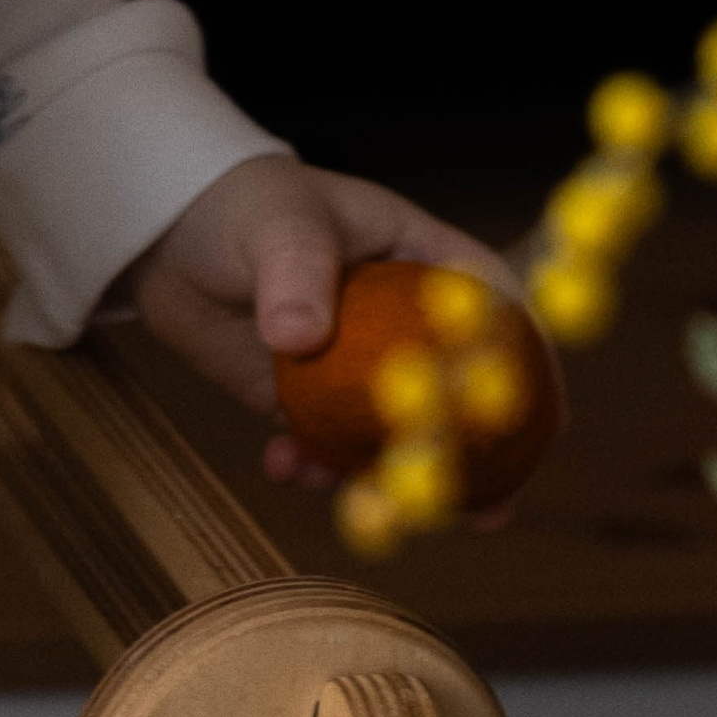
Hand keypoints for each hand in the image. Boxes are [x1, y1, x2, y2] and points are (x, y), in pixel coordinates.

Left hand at [126, 155, 526, 491]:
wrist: (168, 232)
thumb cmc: (242, 204)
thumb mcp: (278, 226)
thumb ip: (295, 275)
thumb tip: (301, 336)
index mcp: (418, 259)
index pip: (492, 310)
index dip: (528, 364)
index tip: (549, 421)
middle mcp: (395, 319)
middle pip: (454, 391)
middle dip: (473, 455)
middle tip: (484, 512)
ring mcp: (351, 365)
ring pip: (389, 432)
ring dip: (385, 478)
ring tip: (371, 510)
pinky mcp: (301, 396)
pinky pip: (320, 444)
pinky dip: (309, 466)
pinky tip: (283, 466)